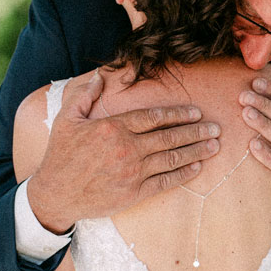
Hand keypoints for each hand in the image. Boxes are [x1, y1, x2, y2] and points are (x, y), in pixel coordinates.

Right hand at [27, 70, 220, 231]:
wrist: (55, 193)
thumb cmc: (60, 155)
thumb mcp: (66, 119)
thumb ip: (84, 95)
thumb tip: (99, 76)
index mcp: (113, 127)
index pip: (153, 117)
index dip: (177, 114)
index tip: (195, 112)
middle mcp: (127, 148)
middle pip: (169, 137)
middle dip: (196, 131)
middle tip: (215, 128)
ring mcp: (132, 172)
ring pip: (172, 158)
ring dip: (196, 151)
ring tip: (214, 145)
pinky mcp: (134, 193)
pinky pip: (165, 182)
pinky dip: (183, 174)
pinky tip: (197, 168)